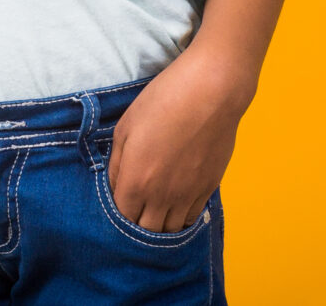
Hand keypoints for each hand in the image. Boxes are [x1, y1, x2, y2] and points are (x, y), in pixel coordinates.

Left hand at [106, 54, 248, 233]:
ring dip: (159, 225)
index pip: (122, 218)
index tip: (119, 201)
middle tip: (135, 208)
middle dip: (136, 224)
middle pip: (146, 231)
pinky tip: (174, 204)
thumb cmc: (163, 102)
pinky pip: (191, 218)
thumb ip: (116, 164)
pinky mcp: (208, 189)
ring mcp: (187, 195)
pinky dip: (180, 218)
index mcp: (136, 180)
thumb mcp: (125, 127)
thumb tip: (114, 186)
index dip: (118, 213)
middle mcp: (161, 196)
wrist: (210, 93)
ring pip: (170, 230)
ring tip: (154, 210)